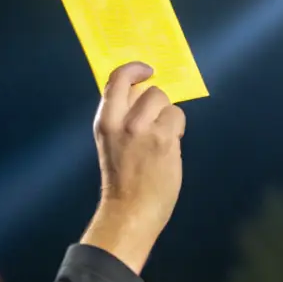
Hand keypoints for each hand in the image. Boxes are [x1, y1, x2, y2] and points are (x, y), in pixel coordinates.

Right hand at [81, 62, 185, 273]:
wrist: (129, 212)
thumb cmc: (122, 181)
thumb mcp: (112, 143)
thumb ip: (122, 119)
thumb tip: (142, 97)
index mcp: (105, 122)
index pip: (117, 80)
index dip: (134, 69)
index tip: (146, 70)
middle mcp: (124, 122)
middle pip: (151, 90)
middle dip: (159, 104)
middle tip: (157, 121)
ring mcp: (145, 130)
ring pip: (168, 104)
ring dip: (169, 119)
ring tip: (161, 140)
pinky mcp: (165, 140)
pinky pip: (177, 120)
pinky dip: (176, 132)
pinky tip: (168, 150)